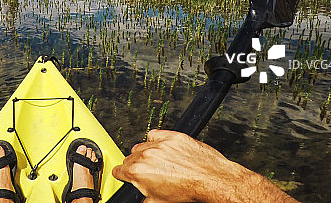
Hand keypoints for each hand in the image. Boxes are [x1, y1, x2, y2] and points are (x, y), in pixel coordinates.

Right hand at [112, 130, 297, 202]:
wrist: (211, 180)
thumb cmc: (189, 191)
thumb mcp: (160, 202)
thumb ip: (145, 198)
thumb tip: (143, 197)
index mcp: (139, 172)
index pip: (119, 170)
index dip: (123, 176)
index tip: (126, 176)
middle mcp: (147, 155)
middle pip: (129, 157)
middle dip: (135, 166)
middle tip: (147, 174)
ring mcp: (159, 144)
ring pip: (141, 145)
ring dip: (145, 153)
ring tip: (157, 163)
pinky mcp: (172, 136)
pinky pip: (155, 134)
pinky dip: (156, 141)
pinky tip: (163, 150)